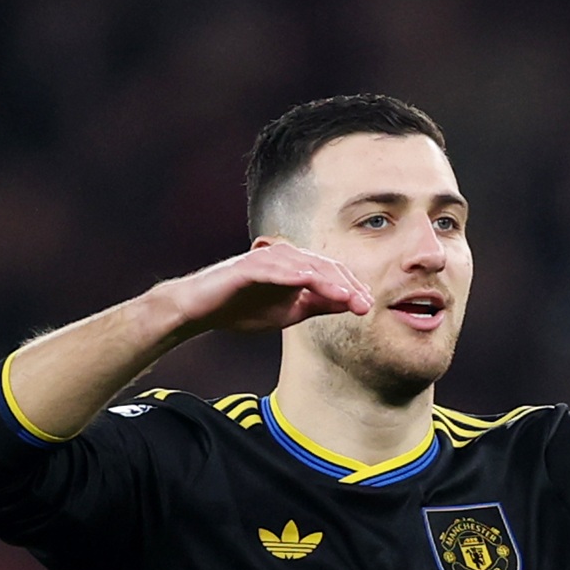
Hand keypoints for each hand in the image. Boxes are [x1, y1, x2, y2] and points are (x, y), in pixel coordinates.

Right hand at [160, 239, 375, 335]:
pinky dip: (293, 275)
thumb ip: (317, 304)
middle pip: (323, 266)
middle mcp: (284, 258)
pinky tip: (309, 283)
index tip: (367, 306)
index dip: (352, 288)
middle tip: (365, 305)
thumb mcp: (289, 312)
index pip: (331, 273)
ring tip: (346, 297)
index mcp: (296, 267)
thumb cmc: (242, 308)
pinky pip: (275, 269)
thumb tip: (348, 303)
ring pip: (304, 266)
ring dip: (327, 282)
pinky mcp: (247, 266)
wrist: (201, 310)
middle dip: (347, 286)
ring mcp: (266, 259)